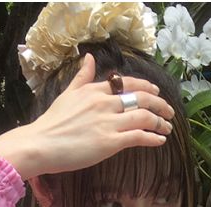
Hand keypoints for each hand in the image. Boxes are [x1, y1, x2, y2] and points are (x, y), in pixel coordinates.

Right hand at [0, 53, 175, 179]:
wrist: (41, 144)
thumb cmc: (52, 123)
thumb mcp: (67, 93)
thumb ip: (81, 77)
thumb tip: (88, 58)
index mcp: (95, 90)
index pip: (127, 83)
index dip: (146, 88)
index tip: (157, 93)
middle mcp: (104, 102)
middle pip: (141, 98)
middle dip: (160, 104)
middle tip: (170, 112)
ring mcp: (108, 122)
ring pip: (144, 116)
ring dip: (160, 122)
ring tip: (167, 128)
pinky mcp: (110, 142)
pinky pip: (139, 136)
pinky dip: (153, 137)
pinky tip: (161, 140)